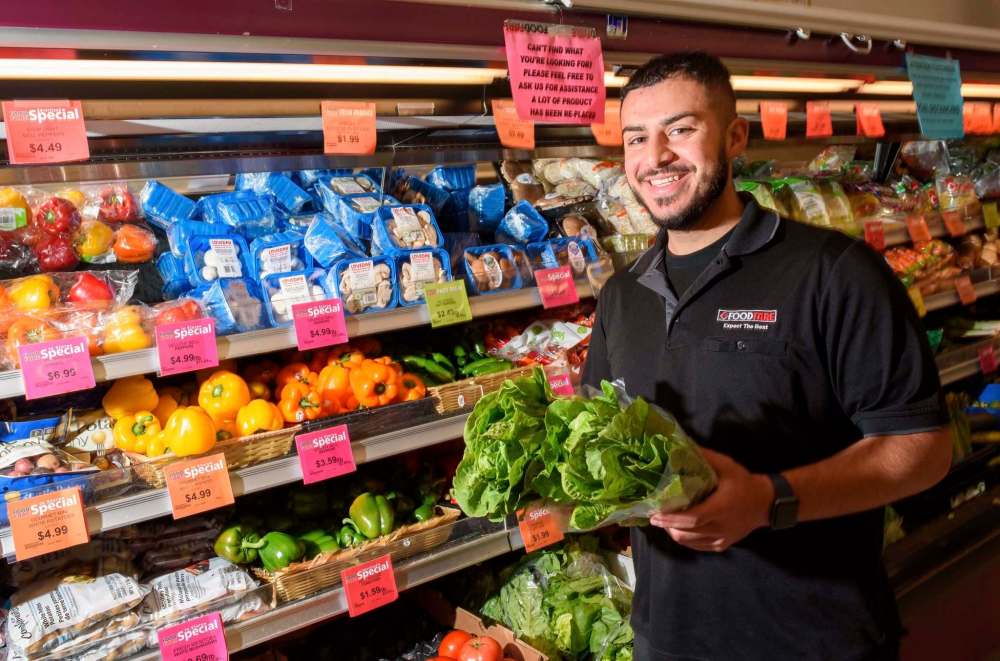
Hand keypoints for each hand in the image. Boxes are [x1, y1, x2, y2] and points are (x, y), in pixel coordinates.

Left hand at [650, 448, 773, 551]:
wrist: (765, 503)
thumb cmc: (743, 482)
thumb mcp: (726, 465)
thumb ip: (704, 457)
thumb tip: (680, 445)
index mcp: (721, 507)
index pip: (692, 518)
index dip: (671, 518)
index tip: (654, 515)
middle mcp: (721, 527)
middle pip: (686, 533)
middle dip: (667, 525)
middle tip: (655, 515)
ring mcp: (722, 539)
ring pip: (689, 542)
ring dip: (674, 532)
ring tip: (665, 520)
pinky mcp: (722, 545)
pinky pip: (697, 546)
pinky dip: (684, 538)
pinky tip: (678, 527)